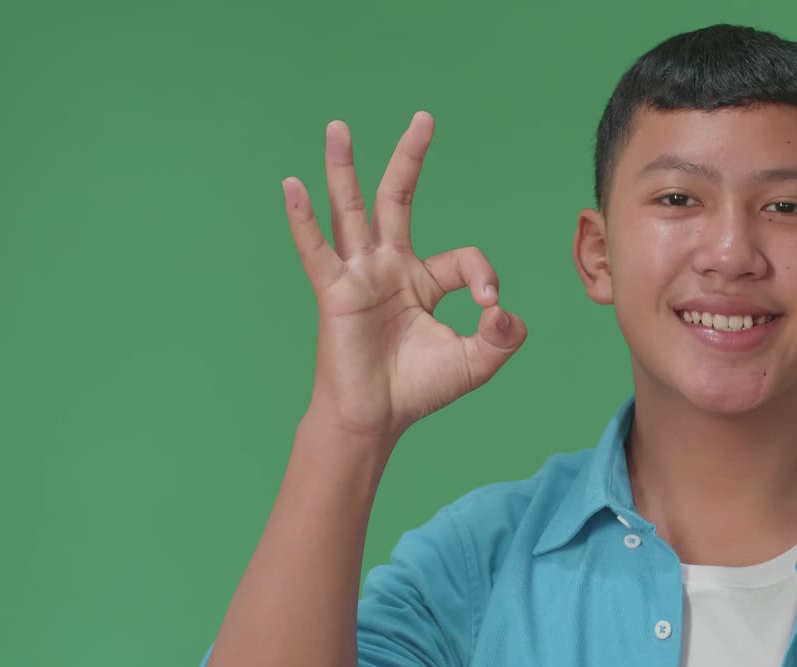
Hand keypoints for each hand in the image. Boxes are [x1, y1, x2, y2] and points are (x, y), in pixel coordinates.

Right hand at [282, 111, 526, 440]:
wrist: (377, 418)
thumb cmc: (420, 389)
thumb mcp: (478, 361)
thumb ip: (503, 335)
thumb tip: (504, 309)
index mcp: (424, 281)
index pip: (464, 257)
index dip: (484, 274)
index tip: (491, 304)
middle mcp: (389, 268)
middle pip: (399, 200)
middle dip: (411, 159)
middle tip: (425, 118)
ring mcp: (359, 275)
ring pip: (352, 210)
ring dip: (345, 168)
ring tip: (339, 127)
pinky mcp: (334, 291)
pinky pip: (316, 249)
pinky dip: (303, 218)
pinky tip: (292, 185)